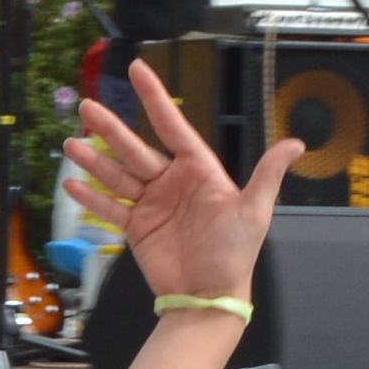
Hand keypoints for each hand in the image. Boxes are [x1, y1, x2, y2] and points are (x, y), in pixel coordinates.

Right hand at [70, 72, 293, 311]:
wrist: (210, 297)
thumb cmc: (235, 255)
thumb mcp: (254, 211)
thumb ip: (268, 173)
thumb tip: (296, 142)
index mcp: (199, 172)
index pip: (173, 127)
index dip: (155, 99)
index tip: (138, 72)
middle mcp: (173, 183)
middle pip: (136, 149)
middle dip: (111, 128)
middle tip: (88, 108)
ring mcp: (152, 205)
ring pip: (118, 175)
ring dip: (95, 161)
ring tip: (72, 145)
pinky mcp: (137, 228)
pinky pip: (111, 208)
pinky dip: (91, 197)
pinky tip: (73, 185)